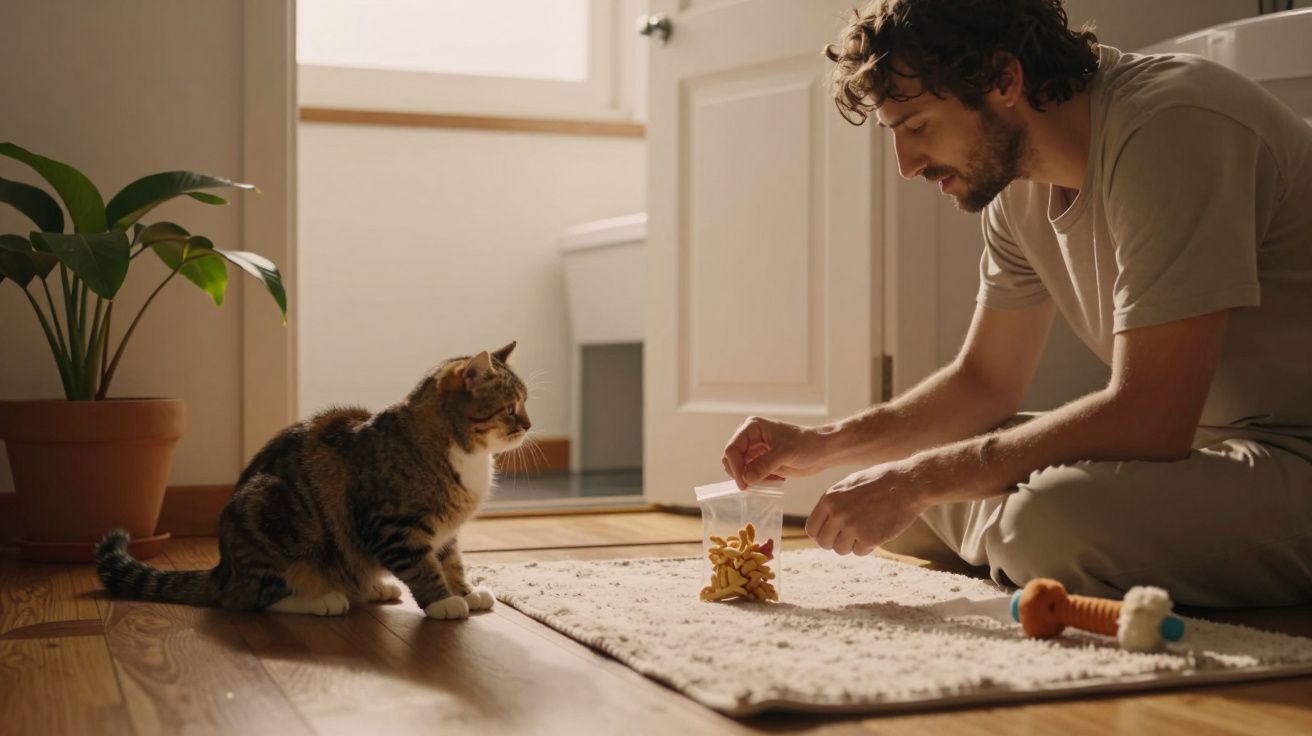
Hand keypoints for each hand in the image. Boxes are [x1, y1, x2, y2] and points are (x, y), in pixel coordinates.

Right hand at [722, 416, 825, 489]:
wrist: (822, 451)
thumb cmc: (807, 444)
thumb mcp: (785, 453)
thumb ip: (765, 465)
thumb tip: (746, 478)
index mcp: (753, 428)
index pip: (732, 449)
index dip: (735, 467)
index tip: (744, 484)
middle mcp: (750, 438)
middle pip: (731, 459)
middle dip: (740, 473)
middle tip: (753, 485)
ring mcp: (755, 450)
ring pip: (739, 468)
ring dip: (750, 478)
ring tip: (771, 479)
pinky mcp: (762, 462)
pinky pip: (751, 474)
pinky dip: (759, 481)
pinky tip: (776, 479)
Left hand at [805, 459, 934, 555]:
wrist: (907, 484)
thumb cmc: (880, 481)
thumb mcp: (850, 484)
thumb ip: (834, 502)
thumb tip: (824, 522)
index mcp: (829, 499)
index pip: (812, 529)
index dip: (820, 535)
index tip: (831, 535)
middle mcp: (838, 514)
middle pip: (825, 543)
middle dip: (835, 542)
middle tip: (849, 537)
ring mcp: (853, 527)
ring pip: (841, 550)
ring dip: (851, 545)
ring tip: (865, 531)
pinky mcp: (870, 538)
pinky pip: (860, 552)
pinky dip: (867, 546)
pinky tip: (877, 532)